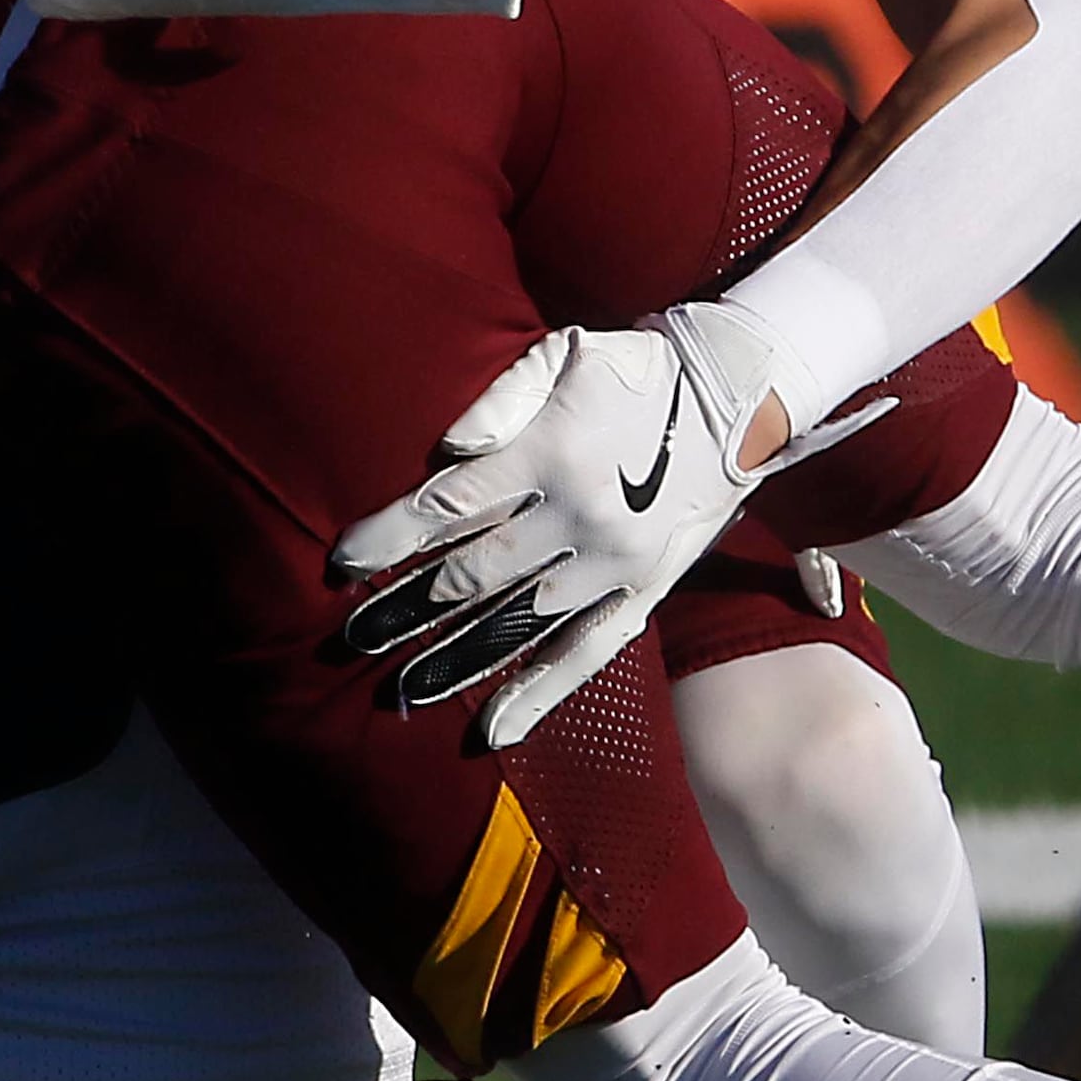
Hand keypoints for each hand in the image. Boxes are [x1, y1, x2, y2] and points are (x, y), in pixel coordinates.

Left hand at [328, 301, 778, 751]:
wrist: (738, 398)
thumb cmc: (636, 370)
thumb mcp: (567, 352)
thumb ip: (502, 396)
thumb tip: (447, 450)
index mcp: (552, 454)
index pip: (449, 505)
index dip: (390, 538)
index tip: (343, 566)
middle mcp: (579, 517)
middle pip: (472, 574)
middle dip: (406, 607)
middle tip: (353, 637)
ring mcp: (613, 564)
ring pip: (518, 623)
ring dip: (455, 658)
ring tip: (402, 688)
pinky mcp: (643, 593)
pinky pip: (585, 654)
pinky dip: (538, 693)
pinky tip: (494, 727)